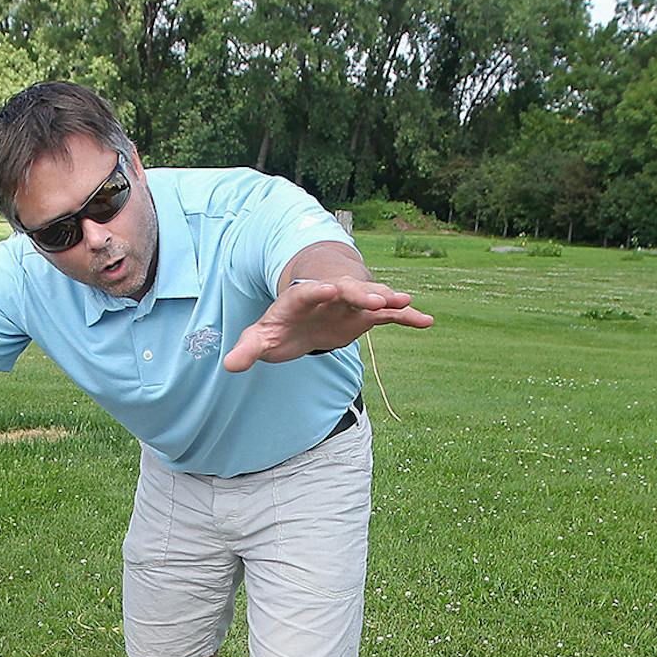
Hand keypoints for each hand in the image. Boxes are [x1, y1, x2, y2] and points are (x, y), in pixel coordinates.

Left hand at [223, 277, 433, 372]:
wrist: (301, 317)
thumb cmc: (279, 327)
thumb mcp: (261, 338)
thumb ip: (248, 349)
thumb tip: (230, 365)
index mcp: (301, 298)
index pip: (308, 292)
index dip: (317, 291)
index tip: (328, 290)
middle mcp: (329, 295)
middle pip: (345, 291)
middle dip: (361, 293)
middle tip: (378, 298)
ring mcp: (349, 303)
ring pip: (371, 298)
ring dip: (387, 299)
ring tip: (407, 302)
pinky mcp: (364, 316)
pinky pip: (388, 315)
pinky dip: (405, 316)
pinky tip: (426, 321)